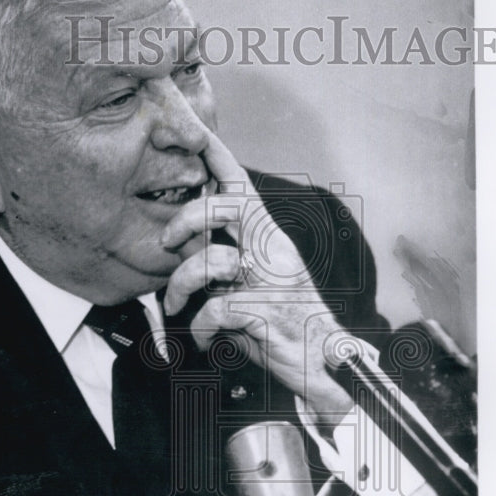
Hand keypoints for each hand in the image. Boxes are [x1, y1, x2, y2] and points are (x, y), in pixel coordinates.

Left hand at [160, 131, 353, 417]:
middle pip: (226, 207)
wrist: (327, 364)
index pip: (242, 187)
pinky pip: (215, 311)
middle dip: (187, 219)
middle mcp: (273, 252)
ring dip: (181, 286)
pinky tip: (205, 340)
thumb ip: (226, 258)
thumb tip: (187, 242)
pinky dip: (200, 330)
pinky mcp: (267, 315)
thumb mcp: (254, 282)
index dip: (218, 157)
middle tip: (168, 243)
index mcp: (269, 239)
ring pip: (212, 260)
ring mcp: (272, 282)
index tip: (196, 131)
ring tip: (176, 305)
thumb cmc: (284, 323)